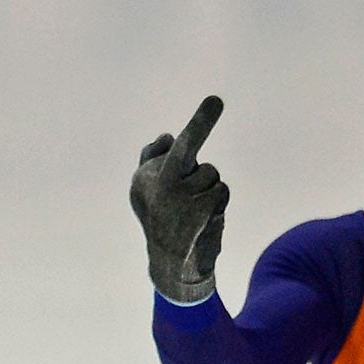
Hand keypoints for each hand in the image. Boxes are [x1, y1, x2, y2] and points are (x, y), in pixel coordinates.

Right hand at [131, 95, 229, 302]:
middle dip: (201, 122)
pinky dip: (217, 204)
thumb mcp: (147, 194)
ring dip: (209, 189)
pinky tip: (203, 221)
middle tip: (215, 100)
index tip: (216, 99)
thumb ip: (151, 161)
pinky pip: (220, 191)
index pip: (171, 147)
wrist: (171, 265)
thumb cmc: (162, 222)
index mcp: (143, 177)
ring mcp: (180, 197)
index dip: (199, 122)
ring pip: (211, 174)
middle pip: (189, 149)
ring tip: (195, 212)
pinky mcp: (200, 210)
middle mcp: (158, 184)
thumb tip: (166, 135)